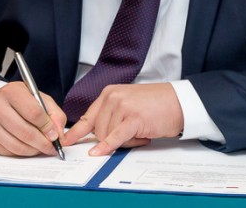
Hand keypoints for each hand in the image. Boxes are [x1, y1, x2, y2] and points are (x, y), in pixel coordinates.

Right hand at [0, 81, 65, 156]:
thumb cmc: (19, 101)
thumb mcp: (38, 99)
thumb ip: (54, 114)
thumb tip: (59, 134)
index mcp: (12, 92)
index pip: (34, 113)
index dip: (47, 127)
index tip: (55, 134)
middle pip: (26, 132)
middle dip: (44, 143)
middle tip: (52, 147)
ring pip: (18, 146)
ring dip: (35, 150)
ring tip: (41, 147)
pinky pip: (11, 153)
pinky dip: (23, 153)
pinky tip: (28, 147)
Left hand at [63, 82, 182, 155]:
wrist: (179, 102)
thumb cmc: (156, 105)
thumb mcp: (128, 104)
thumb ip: (111, 115)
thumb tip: (97, 134)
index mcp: (109, 93)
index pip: (88, 116)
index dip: (77, 131)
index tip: (67, 140)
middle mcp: (112, 97)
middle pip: (97, 129)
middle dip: (111, 139)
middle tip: (132, 135)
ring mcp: (122, 107)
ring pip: (108, 135)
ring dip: (124, 141)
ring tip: (141, 132)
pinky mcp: (133, 119)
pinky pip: (115, 137)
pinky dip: (107, 146)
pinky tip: (100, 152)